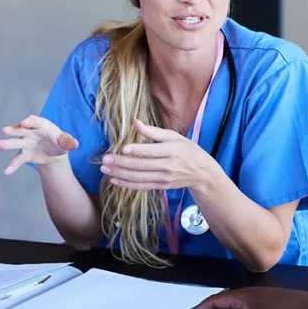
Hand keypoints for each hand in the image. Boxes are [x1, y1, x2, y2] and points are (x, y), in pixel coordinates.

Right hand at [0, 115, 78, 174]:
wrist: (54, 153)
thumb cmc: (58, 142)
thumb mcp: (65, 141)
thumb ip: (68, 142)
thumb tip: (75, 144)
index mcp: (41, 125)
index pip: (34, 121)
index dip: (29, 121)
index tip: (24, 123)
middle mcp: (30, 132)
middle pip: (20, 129)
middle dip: (12, 130)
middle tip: (4, 131)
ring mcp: (25, 143)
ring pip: (15, 142)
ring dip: (7, 144)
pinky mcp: (24, 154)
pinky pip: (17, 160)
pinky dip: (12, 166)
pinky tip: (7, 171)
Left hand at [99, 119, 216, 190]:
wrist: (202, 172)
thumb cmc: (186, 149)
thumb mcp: (173, 136)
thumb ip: (152, 131)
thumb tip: (133, 122)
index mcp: (171, 150)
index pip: (151, 151)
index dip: (137, 150)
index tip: (122, 148)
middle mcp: (168, 166)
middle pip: (142, 165)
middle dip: (122, 163)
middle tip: (105, 159)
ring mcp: (164, 178)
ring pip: (139, 178)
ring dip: (120, 174)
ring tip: (105, 169)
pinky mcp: (162, 186)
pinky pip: (142, 187)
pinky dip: (127, 185)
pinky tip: (114, 180)